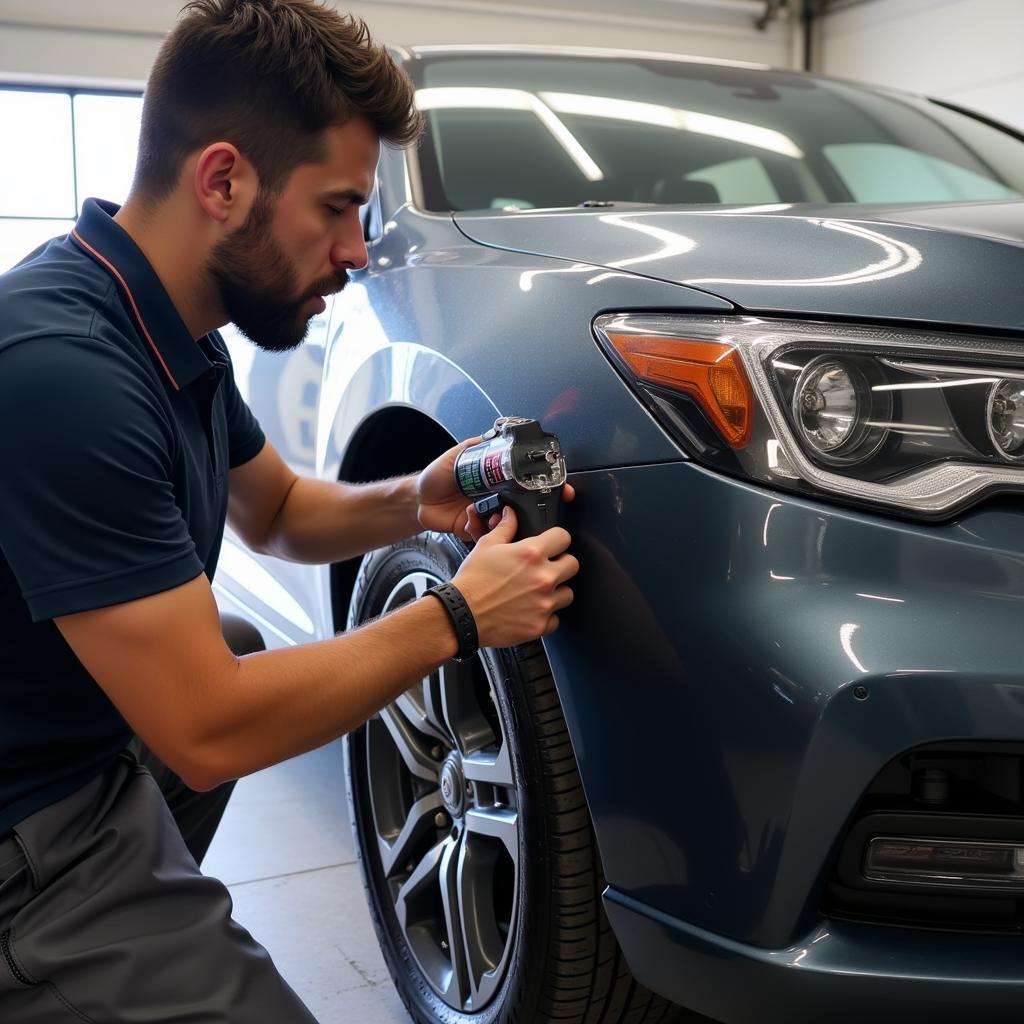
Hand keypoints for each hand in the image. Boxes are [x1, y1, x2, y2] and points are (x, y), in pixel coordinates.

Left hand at [417, 436, 575, 540]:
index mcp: (497, 481)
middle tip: (527, 510)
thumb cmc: (436, 477)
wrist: (418, 501)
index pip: (527, 484)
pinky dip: (480, 530)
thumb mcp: (456, 455)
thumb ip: (476, 445)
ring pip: (509, 526)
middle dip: (533, 513)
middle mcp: (497, 500)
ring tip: (490, 514)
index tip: (562, 490)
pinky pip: (487, 537)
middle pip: (524, 509)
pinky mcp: (477, 531)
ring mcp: (489, 517)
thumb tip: (494, 434)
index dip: (547, 487)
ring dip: (504, 523)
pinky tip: (470, 520)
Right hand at [452, 507, 578, 647]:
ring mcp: (544, 603)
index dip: (557, 539)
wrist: (461, 614)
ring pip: (567, 593)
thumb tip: (511, 514)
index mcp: (532, 554)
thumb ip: (505, 528)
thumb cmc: (472, 581)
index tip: (552, 545)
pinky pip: (555, 619)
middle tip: (546, 568)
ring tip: (538, 592)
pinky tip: (531, 611)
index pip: (563, 537)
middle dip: (561, 564)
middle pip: (573, 565)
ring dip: (556, 592)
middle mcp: (543, 577)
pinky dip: (546, 616)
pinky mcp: (540, 625)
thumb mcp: (486, 546)